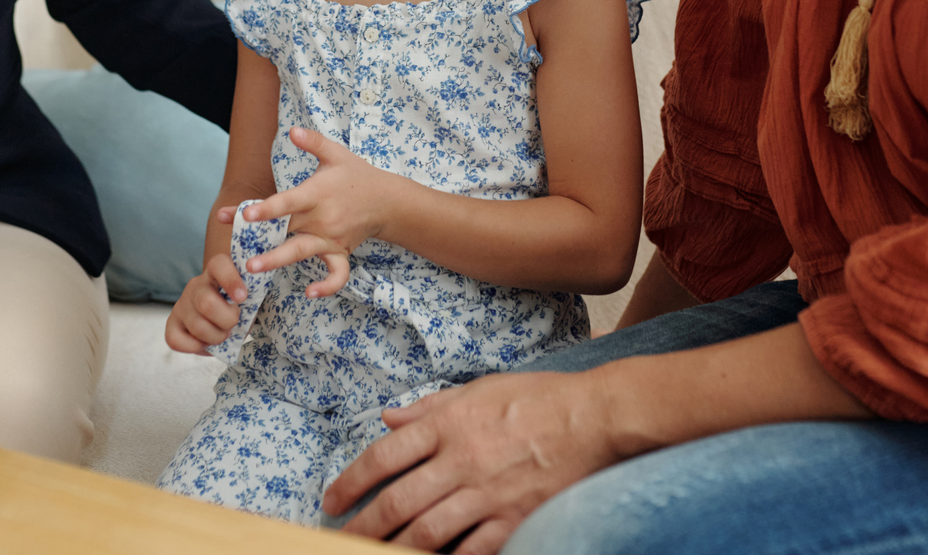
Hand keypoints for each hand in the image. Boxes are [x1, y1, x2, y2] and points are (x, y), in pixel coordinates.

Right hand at [165, 252, 248, 354]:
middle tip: (234, 323)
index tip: (243, 297)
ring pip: (197, 326)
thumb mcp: (250, 298)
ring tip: (222, 334)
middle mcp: (196, 285)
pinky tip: (205, 342)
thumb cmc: (238, 306)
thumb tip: (245, 301)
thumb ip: (251, 298)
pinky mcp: (172, 323)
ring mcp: (182, 304)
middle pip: (206, 302)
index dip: (231, 280)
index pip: (219, 265)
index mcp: (217, 271)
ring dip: (216, 337)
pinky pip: (175, 340)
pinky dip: (195, 347)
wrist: (223, 317)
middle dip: (227, 320)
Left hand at [231, 127, 407, 297]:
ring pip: (302, 252)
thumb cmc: (356, 175)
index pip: (288, 202)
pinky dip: (327, 285)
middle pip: (288, 230)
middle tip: (238, 252)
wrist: (387, 199)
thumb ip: (313, 141)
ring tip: (254, 269)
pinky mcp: (341, 252)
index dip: (267, 208)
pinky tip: (310, 293)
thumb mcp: (336, 153)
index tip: (245, 214)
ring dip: (278, 261)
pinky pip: (337, 274)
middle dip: (262, 241)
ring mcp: (332, 238)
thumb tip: (291, 130)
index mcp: (317, 193)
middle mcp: (322, 218)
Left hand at [323, 370, 621, 552]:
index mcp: (449, 422)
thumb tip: (389, 417)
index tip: (331, 500)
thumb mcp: (479, 388)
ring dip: (393, 549)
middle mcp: (461, 459)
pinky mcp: (514, 519)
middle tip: (339, 539)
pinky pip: (472, 549)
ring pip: (427, 532)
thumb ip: (430, 406)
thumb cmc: (539, 397)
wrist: (595, 416)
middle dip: (362, 525)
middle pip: (397, 501)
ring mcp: (488, 493)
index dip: (350, 481)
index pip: (384, 456)